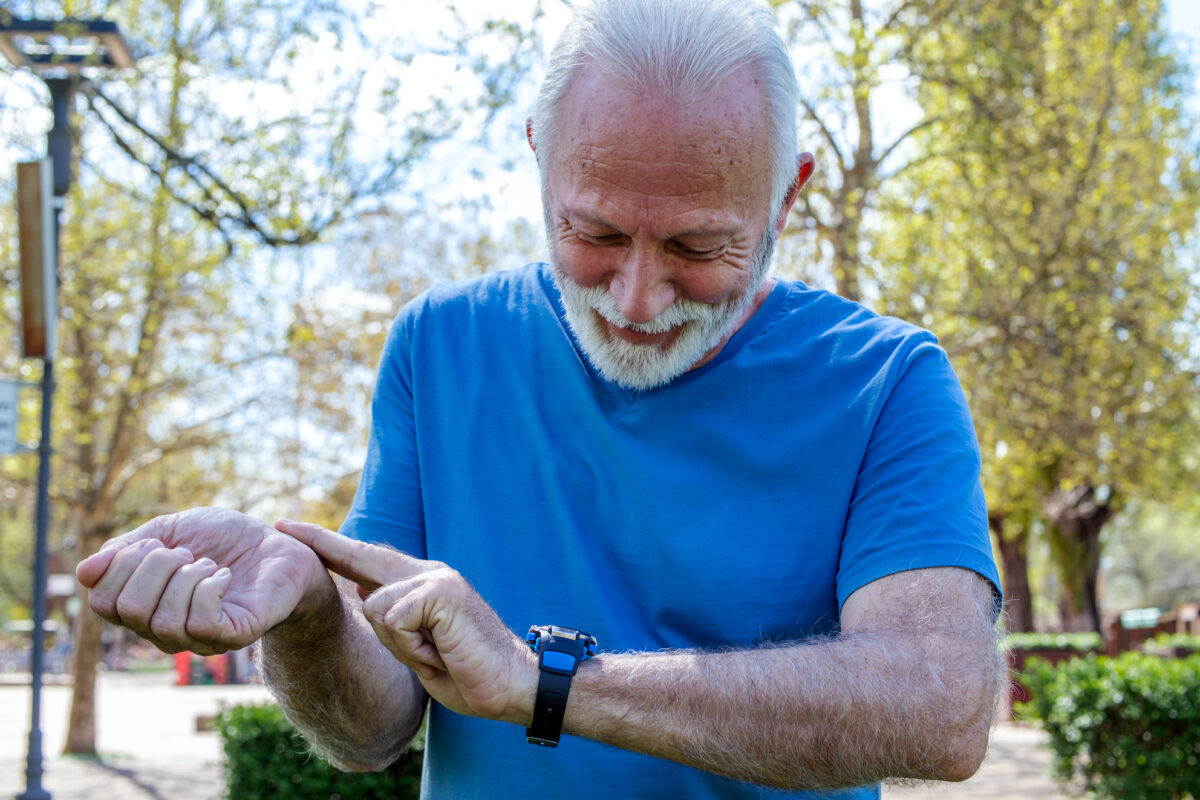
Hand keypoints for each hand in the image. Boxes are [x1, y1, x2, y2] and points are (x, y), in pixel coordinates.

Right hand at [77, 508, 332, 654]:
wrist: (280, 546)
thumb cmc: (225, 539)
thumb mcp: (172, 530)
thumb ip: (128, 548)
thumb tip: (85, 572)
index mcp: (145, 604)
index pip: (102, 601)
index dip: (122, 564)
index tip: (156, 543)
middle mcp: (164, 629)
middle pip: (127, 610)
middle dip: (154, 566)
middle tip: (186, 553)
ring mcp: (198, 637)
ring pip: (161, 622)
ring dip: (184, 578)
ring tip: (207, 564)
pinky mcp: (232, 636)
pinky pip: (199, 626)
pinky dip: (208, 589)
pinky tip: (224, 577)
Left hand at [275, 519, 534, 724]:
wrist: (512, 685)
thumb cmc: (468, 673)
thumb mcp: (419, 647)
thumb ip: (394, 619)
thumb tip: (362, 590)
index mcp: (422, 584)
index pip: (367, 560)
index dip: (329, 546)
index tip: (292, 529)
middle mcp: (428, 572)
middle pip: (361, 557)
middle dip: (320, 544)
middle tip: (282, 525)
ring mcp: (436, 577)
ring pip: (374, 608)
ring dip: (398, 646)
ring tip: (433, 654)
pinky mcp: (441, 590)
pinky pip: (394, 620)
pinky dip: (412, 647)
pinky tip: (441, 651)